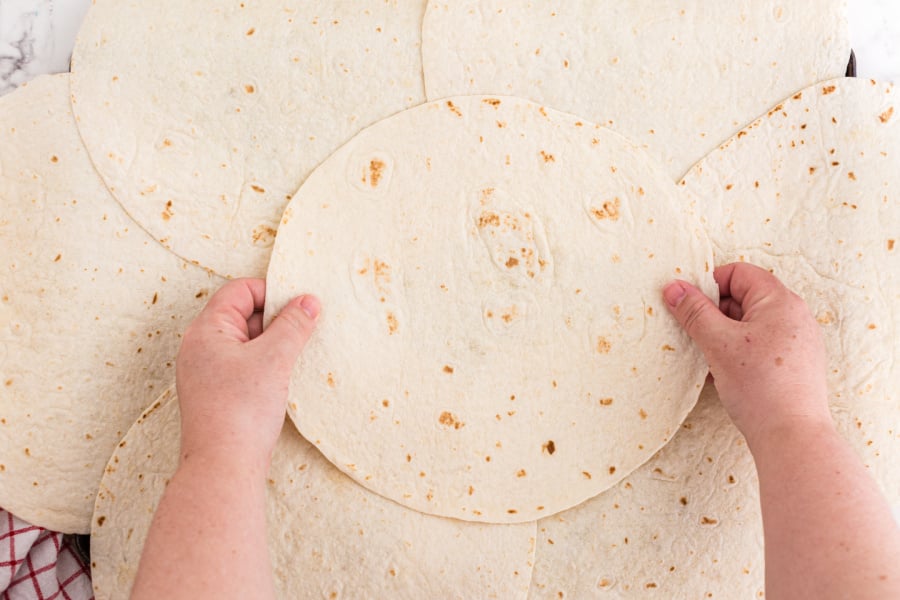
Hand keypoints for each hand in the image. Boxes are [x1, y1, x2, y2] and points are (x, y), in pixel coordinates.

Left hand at [175, 278, 319, 470]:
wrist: (223, 468)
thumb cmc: (241, 411)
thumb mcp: (274, 360)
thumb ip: (293, 325)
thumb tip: (308, 301)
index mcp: (206, 331)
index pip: (241, 291)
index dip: (272, 293)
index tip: (301, 307)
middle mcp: (201, 348)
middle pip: (244, 314)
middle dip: (277, 319)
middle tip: (305, 330)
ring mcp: (208, 373)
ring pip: (247, 342)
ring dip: (274, 344)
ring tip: (297, 355)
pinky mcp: (218, 394)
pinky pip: (246, 366)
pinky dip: (267, 365)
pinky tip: (285, 378)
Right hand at [662, 262, 830, 445]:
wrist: (792, 438)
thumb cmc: (760, 387)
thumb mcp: (718, 344)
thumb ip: (694, 312)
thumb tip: (674, 287)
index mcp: (781, 302)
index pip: (738, 273)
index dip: (709, 285)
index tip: (690, 307)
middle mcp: (794, 316)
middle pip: (744, 297)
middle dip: (715, 313)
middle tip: (698, 335)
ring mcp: (797, 341)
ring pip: (749, 324)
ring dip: (724, 335)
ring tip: (712, 358)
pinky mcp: (794, 364)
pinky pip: (759, 345)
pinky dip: (738, 352)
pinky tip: (726, 374)